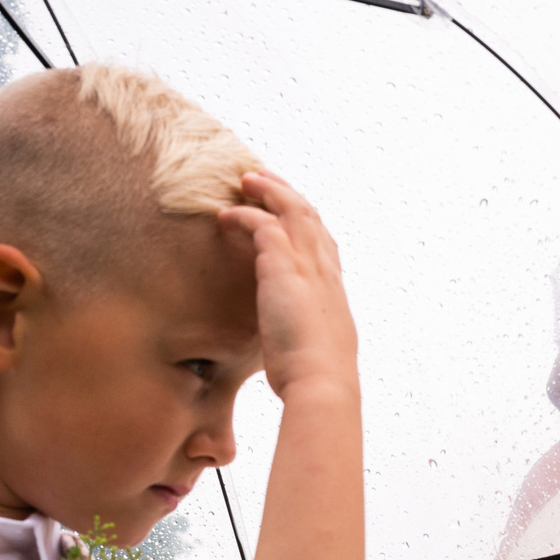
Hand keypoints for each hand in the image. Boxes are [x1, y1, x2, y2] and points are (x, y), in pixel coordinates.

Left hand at [220, 172, 355, 403]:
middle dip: (287, 193)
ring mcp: (307, 263)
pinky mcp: (283, 265)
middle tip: (265, 179)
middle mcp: (325, 268)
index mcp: (334, 288)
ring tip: (245, 181)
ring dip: (267, 190)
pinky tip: (225, 216)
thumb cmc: (317, 375)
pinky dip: (244, 215)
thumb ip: (307, 333)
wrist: (321, 380)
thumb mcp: (317, 348)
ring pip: (290, 208)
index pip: (323, 242)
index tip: (290, 212)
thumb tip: (297, 341)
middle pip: (309, 214)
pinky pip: (262, 224)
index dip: (306, 223)